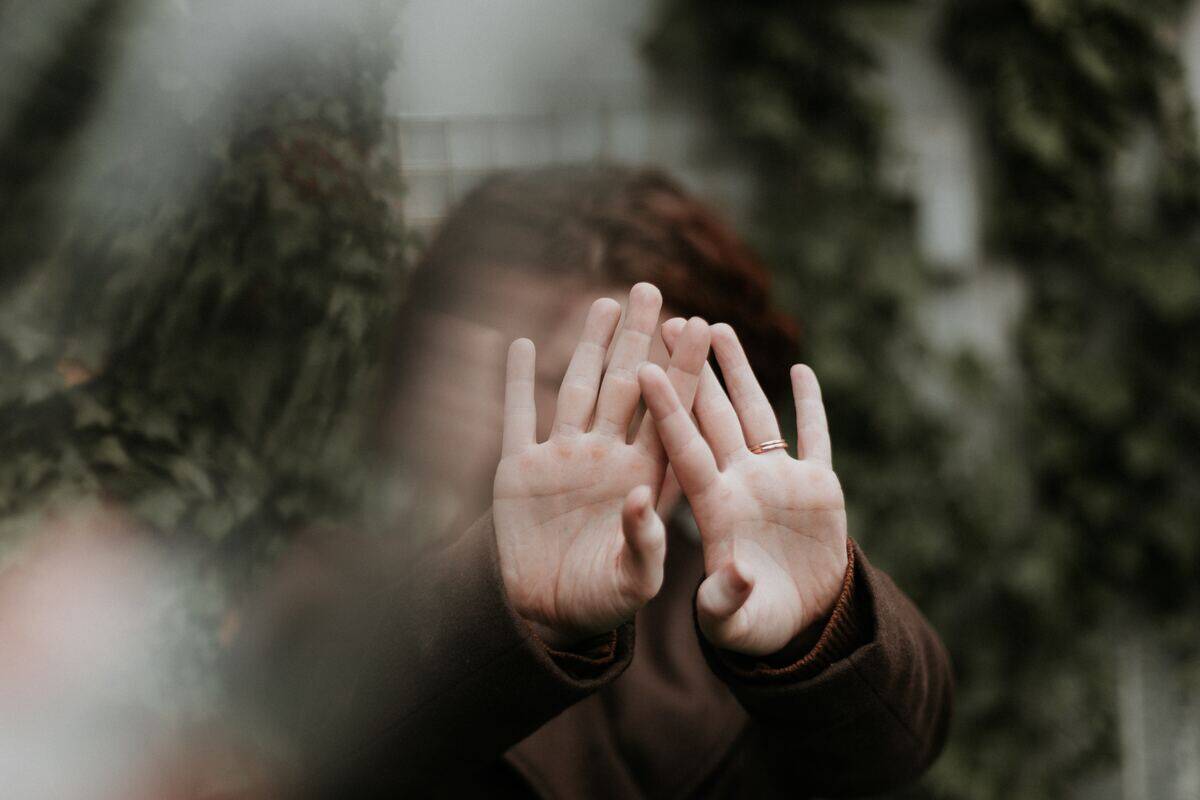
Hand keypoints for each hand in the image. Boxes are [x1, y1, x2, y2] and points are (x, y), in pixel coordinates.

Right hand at [493, 284, 710, 646]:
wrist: (547, 616)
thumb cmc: (603, 603)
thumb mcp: (634, 582)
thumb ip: (645, 543)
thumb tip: (643, 498)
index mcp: (644, 478)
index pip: (670, 413)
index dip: (684, 369)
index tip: (703, 326)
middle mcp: (607, 458)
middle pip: (627, 386)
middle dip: (639, 339)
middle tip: (652, 290)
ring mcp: (563, 459)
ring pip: (579, 389)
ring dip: (590, 347)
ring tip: (606, 303)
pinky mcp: (520, 470)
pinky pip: (519, 416)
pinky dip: (518, 382)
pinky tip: (524, 344)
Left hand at [641, 321, 847, 656]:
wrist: (797, 626)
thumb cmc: (751, 626)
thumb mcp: (731, 622)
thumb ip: (725, 599)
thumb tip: (736, 573)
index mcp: (713, 508)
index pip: (684, 448)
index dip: (667, 409)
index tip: (645, 368)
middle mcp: (740, 483)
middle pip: (712, 415)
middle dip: (694, 368)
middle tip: (670, 320)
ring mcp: (778, 481)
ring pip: (755, 412)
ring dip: (739, 371)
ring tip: (719, 327)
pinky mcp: (818, 487)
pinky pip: (814, 437)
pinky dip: (811, 405)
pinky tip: (801, 370)